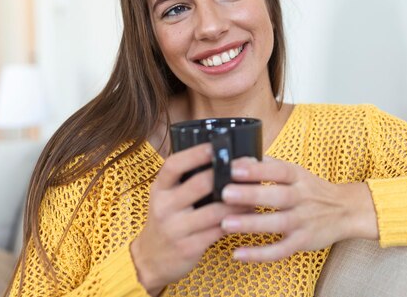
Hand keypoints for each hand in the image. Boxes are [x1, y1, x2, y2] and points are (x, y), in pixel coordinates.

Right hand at [131, 144, 250, 293]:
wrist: (150, 261)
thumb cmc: (167, 220)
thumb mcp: (167, 198)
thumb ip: (185, 181)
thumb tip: (221, 157)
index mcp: (159, 189)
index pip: (174, 165)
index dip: (195, 153)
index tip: (216, 145)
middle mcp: (164, 207)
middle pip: (199, 184)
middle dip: (227, 173)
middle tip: (250, 165)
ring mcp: (175, 229)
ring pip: (215, 210)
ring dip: (240, 200)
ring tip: (256, 190)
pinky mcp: (188, 248)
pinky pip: (218, 231)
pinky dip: (237, 220)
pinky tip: (250, 213)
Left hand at [219, 156, 378, 261]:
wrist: (346, 210)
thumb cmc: (312, 190)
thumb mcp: (296, 172)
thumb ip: (269, 165)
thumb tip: (240, 159)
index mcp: (298, 177)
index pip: (279, 170)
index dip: (258, 169)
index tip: (235, 168)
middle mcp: (302, 198)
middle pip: (278, 196)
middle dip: (251, 195)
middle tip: (225, 193)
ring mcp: (304, 221)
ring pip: (278, 223)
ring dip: (252, 224)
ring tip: (226, 223)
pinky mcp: (303, 242)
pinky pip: (281, 250)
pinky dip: (260, 254)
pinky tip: (239, 254)